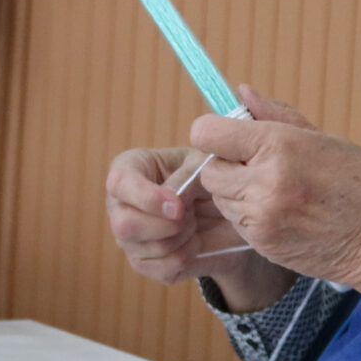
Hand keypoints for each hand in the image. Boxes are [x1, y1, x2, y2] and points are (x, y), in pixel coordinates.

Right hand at [106, 89, 300, 309]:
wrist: (237, 220)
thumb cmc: (225, 176)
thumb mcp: (220, 155)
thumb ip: (224, 133)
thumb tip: (242, 92)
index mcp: (134, 168)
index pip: (119, 179)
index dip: (144, 196)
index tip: (179, 206)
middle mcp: (124, 202)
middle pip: (122, 222)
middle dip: (163, 227)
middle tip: (191, 219)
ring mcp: (132, 235)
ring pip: (140, 249)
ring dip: (176, 242)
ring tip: (197, 227)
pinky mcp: (145, 261)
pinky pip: (157, 269)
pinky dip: (182, 260)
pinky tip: (196, 245)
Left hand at [190, 85, 360, 293]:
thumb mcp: (324, 138)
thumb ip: (275, 115)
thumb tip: (240, 93)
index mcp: (279, 146)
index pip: (207, 133)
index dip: (216, 132)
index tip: (234, 137)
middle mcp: (264, 183)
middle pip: (209, 168)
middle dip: (227, 164)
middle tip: (259, 165)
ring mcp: (261, 218)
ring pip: (220, 198)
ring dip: (237, 191)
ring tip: (277, 190)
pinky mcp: (263, 244)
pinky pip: (237, 222)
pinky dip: (250, 215)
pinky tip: (283, 212)